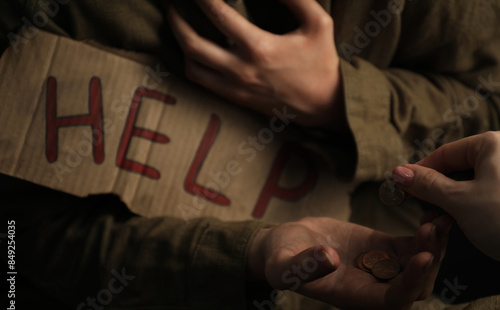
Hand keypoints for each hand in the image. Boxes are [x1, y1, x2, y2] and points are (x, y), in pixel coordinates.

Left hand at [166, 0, 345, 128]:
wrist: (324, 106)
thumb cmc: (322, 64)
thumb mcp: (318, 23)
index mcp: (260, 48)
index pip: (218, 14)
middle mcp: (241, 70)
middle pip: (193, 43)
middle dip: (176, 18)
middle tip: (172, 2)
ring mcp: (235, 87)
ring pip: (192, 66)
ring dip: (179, 42)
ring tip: (178, 24)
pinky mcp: (235, 98)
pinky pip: (202, 81)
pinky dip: (191, 63)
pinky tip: (192, 49)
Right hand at [248, 216, 448, 309]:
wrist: (286, 244)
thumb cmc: (281, 257)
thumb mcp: (284, 263)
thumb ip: (304, 265)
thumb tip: (329, 258)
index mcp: (352, 295)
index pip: (393, 299)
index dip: (410, 281)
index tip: (423, 256)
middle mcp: (371, 285)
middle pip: (416, 285)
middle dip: (430, 260)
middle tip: (434, 228)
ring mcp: (378, 266)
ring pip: (418, 265)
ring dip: (433, 245)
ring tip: (440, 218)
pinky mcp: (380, 247)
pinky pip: (410, 246)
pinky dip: (423, 234)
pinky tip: (429, 214)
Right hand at [391, 131, 499, 260]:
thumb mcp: (459, 201)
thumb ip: (426, 184)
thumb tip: (397, 172)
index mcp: (492, 144)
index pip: (443, 154)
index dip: (418, 172)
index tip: (401, 189)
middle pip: (458, 168)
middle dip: (436, 191)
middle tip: (421, 212)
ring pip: (472, 183)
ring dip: (451, 202)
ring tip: (439, 222)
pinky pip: (487, 193)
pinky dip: (470, 207)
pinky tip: (461, 223)